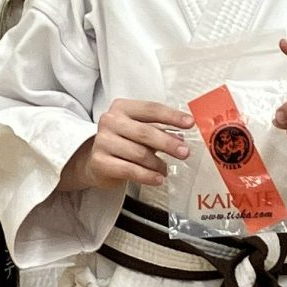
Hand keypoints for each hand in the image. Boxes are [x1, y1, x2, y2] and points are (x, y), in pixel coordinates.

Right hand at [61, 98, 192, 191]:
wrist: (96, 161)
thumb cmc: (123, 143)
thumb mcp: (139, 131)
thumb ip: (158, 131)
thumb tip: (180, 138)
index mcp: (122, 108)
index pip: (151, 109)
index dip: (172, 116)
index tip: (189, 123)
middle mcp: (110, 121)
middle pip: (145, 132)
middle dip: (168, 143)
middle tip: (184, 152)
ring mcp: (102, 141)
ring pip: (139, 153)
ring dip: (157, 163)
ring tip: (165, 169)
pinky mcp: (100, 161)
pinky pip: (130, 170)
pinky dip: (147, 176)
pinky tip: (157, 179)